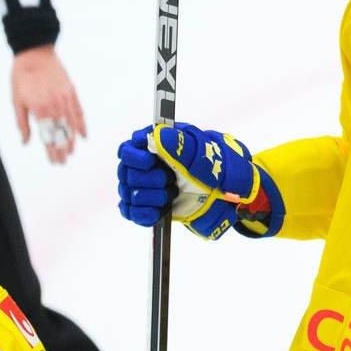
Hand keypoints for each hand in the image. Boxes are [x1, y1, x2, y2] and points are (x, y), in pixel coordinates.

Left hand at [11, 45, 86, 164]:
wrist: (34, 53)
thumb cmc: (22, 77)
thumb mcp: (17, 101)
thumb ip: (22, 123)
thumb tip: (25, 142)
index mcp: (40, 111)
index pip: (48, 137)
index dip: (52, 151)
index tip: (55, 162)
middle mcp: (55, 107)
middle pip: (61, 134)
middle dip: (62, 149)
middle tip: (63, 162)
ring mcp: (65, 99)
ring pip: (72, 125)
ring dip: (72, 140)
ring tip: (71, 152)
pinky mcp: (71, 92)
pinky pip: (78, 111)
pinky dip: (82, 124)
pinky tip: (83, 135)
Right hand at [116, 122, 275, 239]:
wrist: (224, 192)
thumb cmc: (214, 167)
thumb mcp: (202, 154)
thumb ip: (179, 145)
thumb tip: (156, 136)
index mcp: (153, 145)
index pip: (126, 151)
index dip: (135, 159)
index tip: (151, 163)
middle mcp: (143, 166)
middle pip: (126, 176)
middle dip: (150, 182)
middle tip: (171, 180)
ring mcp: (143, 187)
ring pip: (129, 196)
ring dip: (152, 198)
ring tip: (172, 194)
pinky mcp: (146, 207)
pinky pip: (131, 213)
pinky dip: (145, 214)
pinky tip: (160, 211)